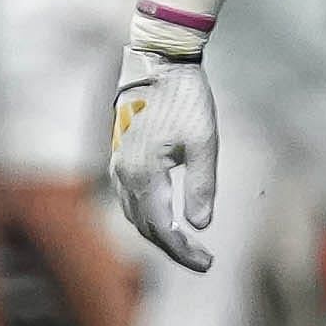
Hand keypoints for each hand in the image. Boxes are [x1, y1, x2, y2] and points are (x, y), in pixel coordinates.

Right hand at [110, 49, 217, 271]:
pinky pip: (129, 198)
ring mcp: (118, 165)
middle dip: (173, 248)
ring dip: (158, 234)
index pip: (163, 229)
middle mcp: (123, 175)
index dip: (184, 252)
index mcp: (143, 175)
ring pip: (134, 215)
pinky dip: (146, 215)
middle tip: (203, 259)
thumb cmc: (185, 98)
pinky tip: (163, 215)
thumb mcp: (203, 142)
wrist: (158, 61)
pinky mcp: (120, 155)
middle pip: (146, 227)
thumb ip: (201, 186)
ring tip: (185, 244)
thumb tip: (200, 225)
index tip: (208, 263)